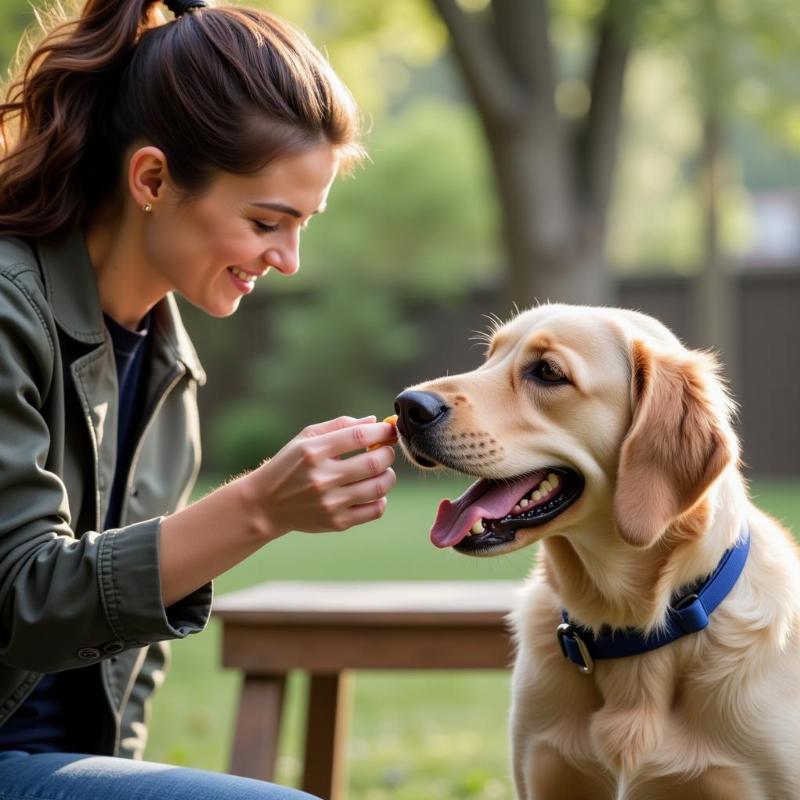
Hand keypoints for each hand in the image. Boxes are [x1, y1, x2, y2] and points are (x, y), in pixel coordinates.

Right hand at [243, 415, 397, 538]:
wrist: (266, 505)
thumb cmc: (290, 465)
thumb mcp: (305, 438)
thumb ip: (339, 425)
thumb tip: (373, 421)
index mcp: (313, 451)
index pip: (359, 436)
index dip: (382, 430)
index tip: (389, 430)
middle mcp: (322, 478)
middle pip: (374, 462)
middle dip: (387, 453)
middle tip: (385, 451)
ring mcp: (330, 502)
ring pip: (379, 487)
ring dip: (388, 475)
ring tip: (381, 471)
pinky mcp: (336, 522)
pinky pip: (375, 510)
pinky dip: (381, 499)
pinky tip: (372, 492)